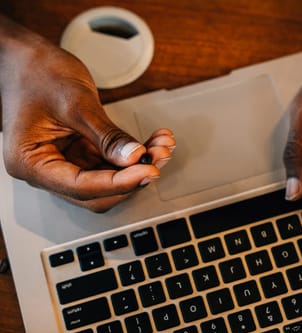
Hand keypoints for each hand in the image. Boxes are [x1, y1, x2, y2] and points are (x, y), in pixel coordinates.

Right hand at [0, 18, 175, 211]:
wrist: (25, 57)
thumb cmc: (37, 73)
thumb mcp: (77, 103)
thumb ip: (107, 136)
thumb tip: (135, 158)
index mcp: (31, 163)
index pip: (82, 186)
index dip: (119, 182)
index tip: (148, 170)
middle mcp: (46, 169)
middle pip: (97, 192)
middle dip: (132, 177)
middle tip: (157, 158)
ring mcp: (64, 162)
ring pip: (108, 179)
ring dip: (137, 165)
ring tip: (161, 145)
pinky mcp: (79, 152)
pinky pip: (110, 162)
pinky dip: (132, 155)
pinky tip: (151, 142)